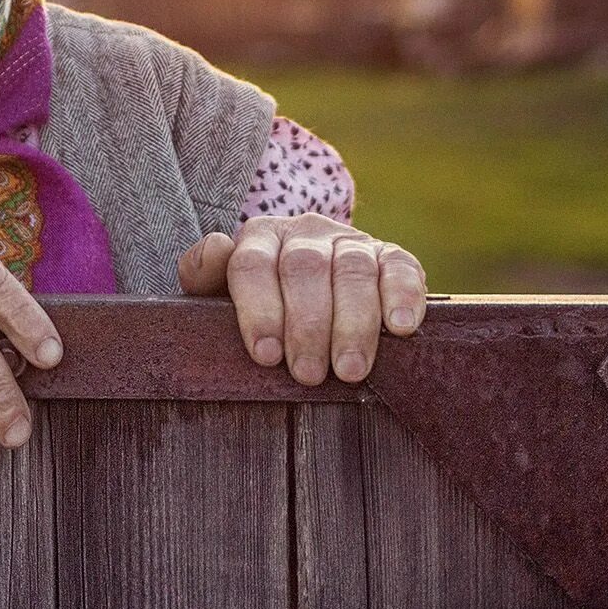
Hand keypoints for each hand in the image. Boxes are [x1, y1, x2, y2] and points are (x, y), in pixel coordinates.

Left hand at [175, 213, 426, 384]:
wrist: (315, 288)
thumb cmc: (262, 304)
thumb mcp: (222, 293)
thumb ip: (204, 274)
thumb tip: (214, 249)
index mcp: (260, 238)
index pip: (252, 265)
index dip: (259, 310)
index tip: (266, 356)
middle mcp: (306, 233)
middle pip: (304, 268)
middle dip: (307, 325)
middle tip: (308, 375)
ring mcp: (351, 242)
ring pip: (352, 271)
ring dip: (353, 323)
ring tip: (349, 371)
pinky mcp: (392, 256)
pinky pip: (401, 268)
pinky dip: (403, 295)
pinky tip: (400, 328)